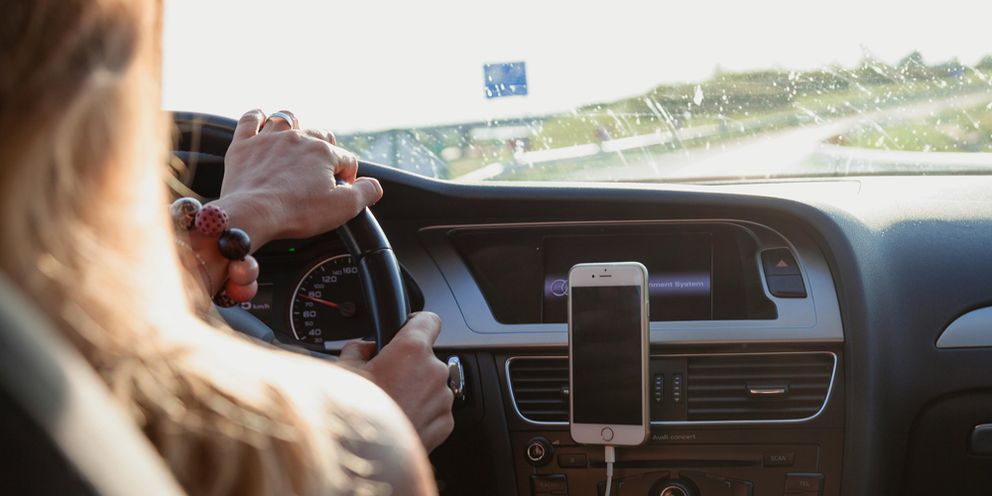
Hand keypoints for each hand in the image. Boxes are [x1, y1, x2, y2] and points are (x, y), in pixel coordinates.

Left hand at [214, 109, 382, 246]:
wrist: (252, 214)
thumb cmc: (297, 212)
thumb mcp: (343, 208)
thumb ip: (366, 193)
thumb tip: (375, 186)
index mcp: (323, 152)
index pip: (346, 159)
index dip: (347, 177)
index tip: (340, 192)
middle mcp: (298, 138)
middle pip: (320, 135)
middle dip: (325, 151)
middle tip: (320, 172)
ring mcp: (268, 139)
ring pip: (287, 119)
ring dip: (295, 127)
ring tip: (296, 141)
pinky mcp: (243, 145)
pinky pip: (250, 119)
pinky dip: (257, 117)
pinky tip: (261, 120)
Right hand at [339, 312, 454, 451]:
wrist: (367, 458)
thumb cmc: (355, 415)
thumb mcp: (344, 371)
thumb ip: (357, 349)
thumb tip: (361, 348)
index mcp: (412, 350)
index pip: (428, 320)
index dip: (416, 323)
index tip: (408, 328)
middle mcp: (434, 371)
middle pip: (425, 357)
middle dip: (407, 365)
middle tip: (384, 379)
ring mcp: (442, 398)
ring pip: (430, 384)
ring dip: (415, 390)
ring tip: (389, 404)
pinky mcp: (445, 423)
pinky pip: (435, 409)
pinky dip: (421, 412)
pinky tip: (399, 419)